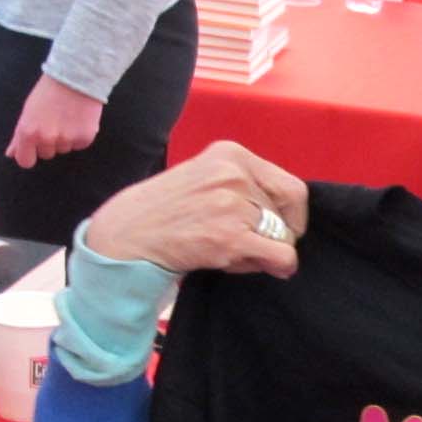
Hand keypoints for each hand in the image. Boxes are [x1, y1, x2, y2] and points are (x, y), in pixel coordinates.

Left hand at [5, 73, 103, 169]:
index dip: (29, 154)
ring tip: (67, 117)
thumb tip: (10, 154)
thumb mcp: (28, 111)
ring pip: (63, 149)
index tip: (34, 147)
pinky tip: (78, 118)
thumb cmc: (48, 92)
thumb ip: (19, 135)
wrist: (75, 76)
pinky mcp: (84, 138)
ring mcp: (67, 140)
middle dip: (49, 142)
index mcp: (28, 132)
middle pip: (46, 154)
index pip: (25, 161)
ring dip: (65, 138)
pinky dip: (79, 135)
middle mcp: (47, 139)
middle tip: (53, 122)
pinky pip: (79, 145)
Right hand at [81, 141, 307, 278]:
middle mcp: (234, 174)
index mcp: (231, 154)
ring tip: (232, 250)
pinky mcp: (231, 236)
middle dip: (276, 234)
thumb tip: (290, 216)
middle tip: (251, 244)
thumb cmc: (167, 210)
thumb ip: (245, 187)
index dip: (291, 213)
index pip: (290, 186)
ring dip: (264, 251)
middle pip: (287, 213)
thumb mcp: (206, 178)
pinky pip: (281, 255)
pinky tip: (246, 264)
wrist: (129, 233)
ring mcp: (232, 204)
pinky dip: (277, 266)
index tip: (281, 227)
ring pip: (283, 236)